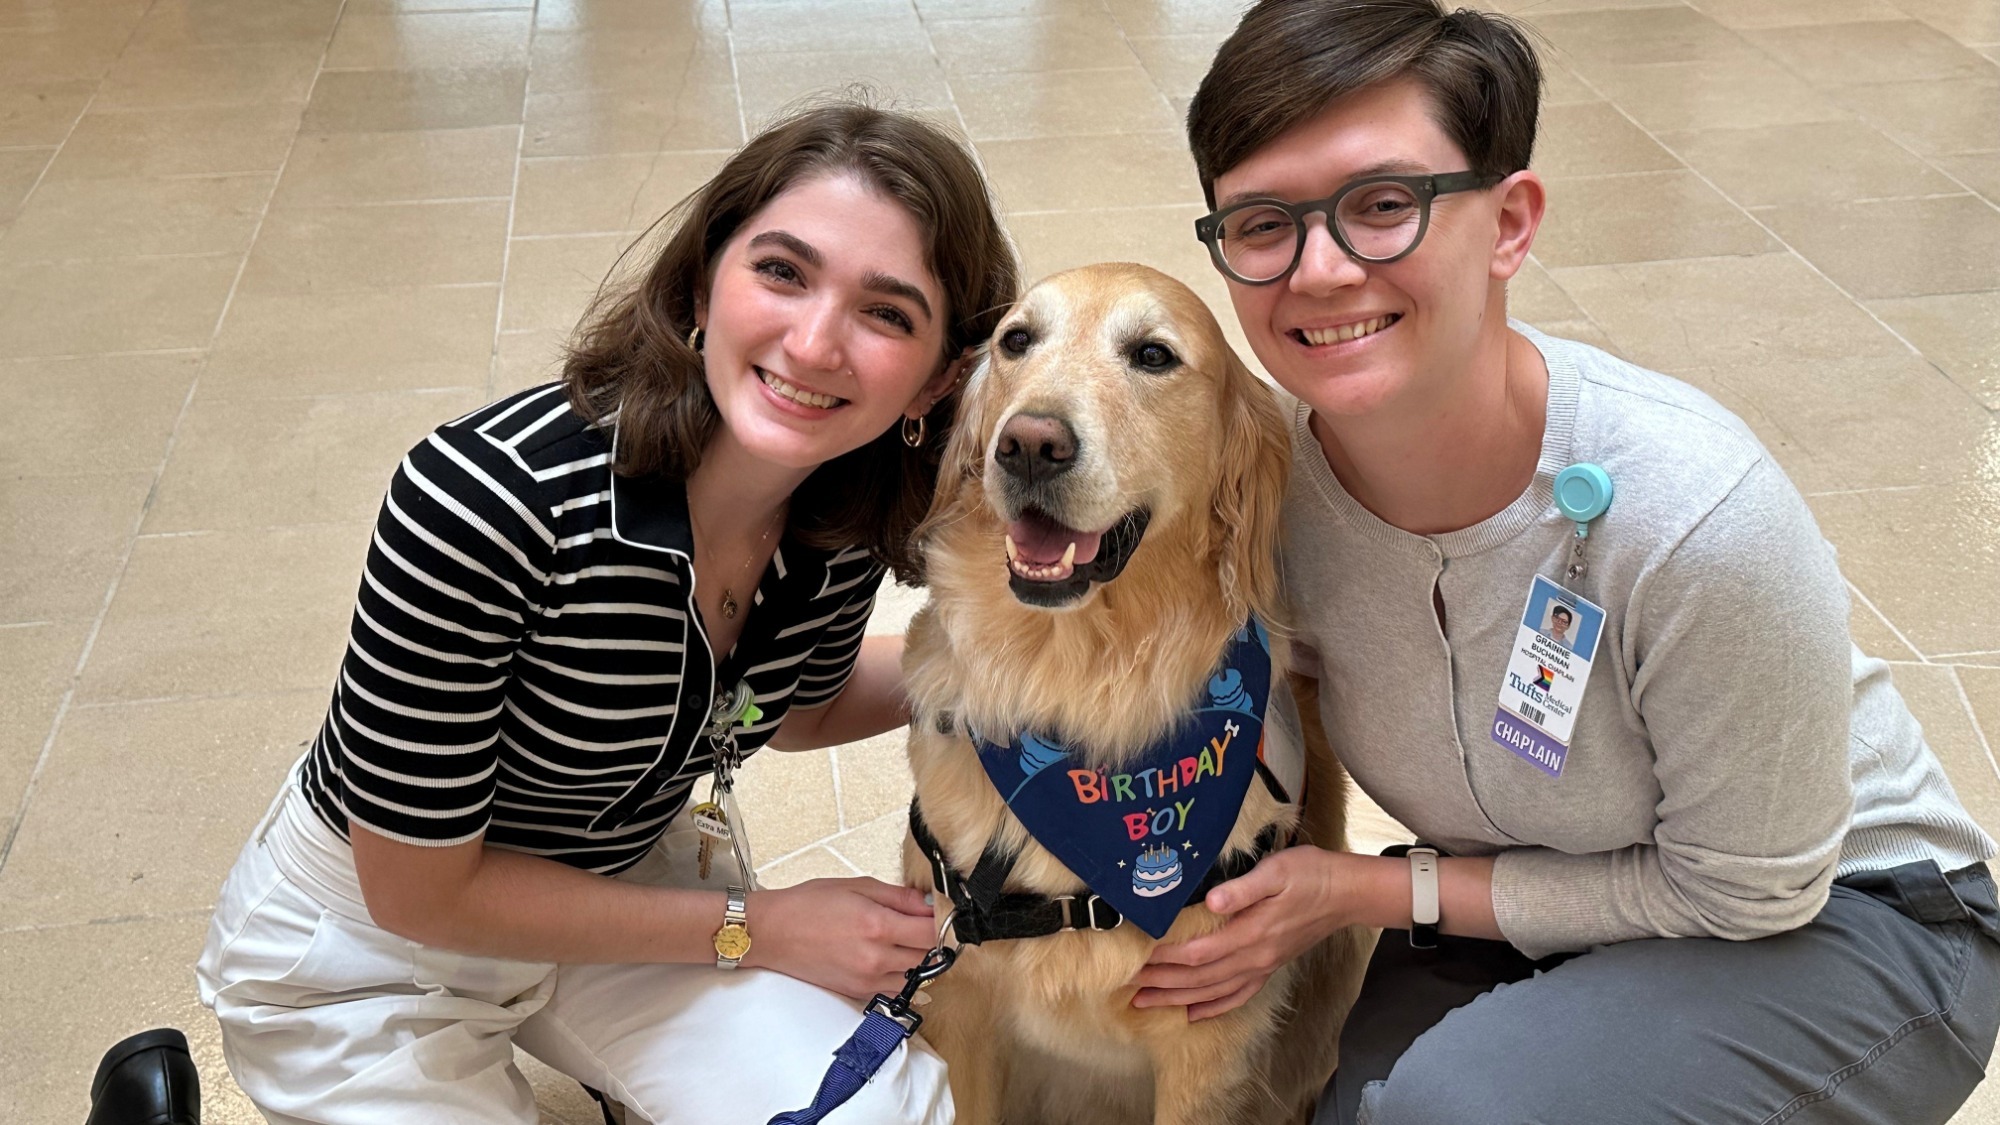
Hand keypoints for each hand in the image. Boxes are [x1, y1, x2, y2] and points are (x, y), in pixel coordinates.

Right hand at [743, 877, 936, 1000]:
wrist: (773, 933)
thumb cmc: (809, 905)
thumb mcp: (857, 886)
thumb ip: (899, 897)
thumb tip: (929, 903)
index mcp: (878, 926)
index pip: (932, 932)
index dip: (941, 922)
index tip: (939, 913)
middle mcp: (876, 957)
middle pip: (928, 957)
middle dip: (930, 940)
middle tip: (921, 924)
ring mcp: (867, 979)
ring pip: (915, 977)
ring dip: (918, 960)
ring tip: (904, 941)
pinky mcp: (858, 992)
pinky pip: (895, 989)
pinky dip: (901, 976)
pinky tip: (890, 959)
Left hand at [1131, 846, 1345, 1020]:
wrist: (1345, 893)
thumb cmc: (1309, 875)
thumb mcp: (1277, 870)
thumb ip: (1243, 888)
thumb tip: (1212, 900)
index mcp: (1252, 933)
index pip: (1197, 953)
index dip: (1164, 958)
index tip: (1136, 956)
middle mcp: (1254, 957)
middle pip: (1198, 978)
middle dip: (1161, 983)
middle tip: (1127, 984)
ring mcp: (1262, 966)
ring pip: (1212, 992)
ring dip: (1177, 998)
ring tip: (1145, 1001)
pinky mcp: (1269, 967)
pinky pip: (1237, 996)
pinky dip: (1213, 1008)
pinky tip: (1193, 1014)